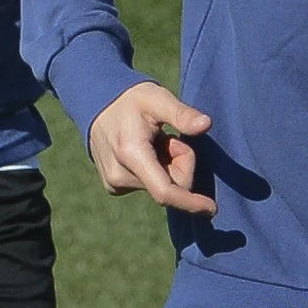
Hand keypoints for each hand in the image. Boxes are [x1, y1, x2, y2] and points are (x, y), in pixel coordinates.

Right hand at [84, 80, 215, 212]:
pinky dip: (153, 170)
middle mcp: (119, 176)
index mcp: (131, 154)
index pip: (164, 191)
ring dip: (166, 166)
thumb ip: (181, 113)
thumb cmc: (131, 99)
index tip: (212, 209)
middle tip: (168, 138)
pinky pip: (148, 186)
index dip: (190, 202)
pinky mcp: (113, 187)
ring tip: (150, 141)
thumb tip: (205, 124)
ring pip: (160, 186)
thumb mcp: (158, 98)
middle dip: (179, 163)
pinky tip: (141, 150)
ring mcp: (114, 184)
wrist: (95, 103)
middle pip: (170, 185)